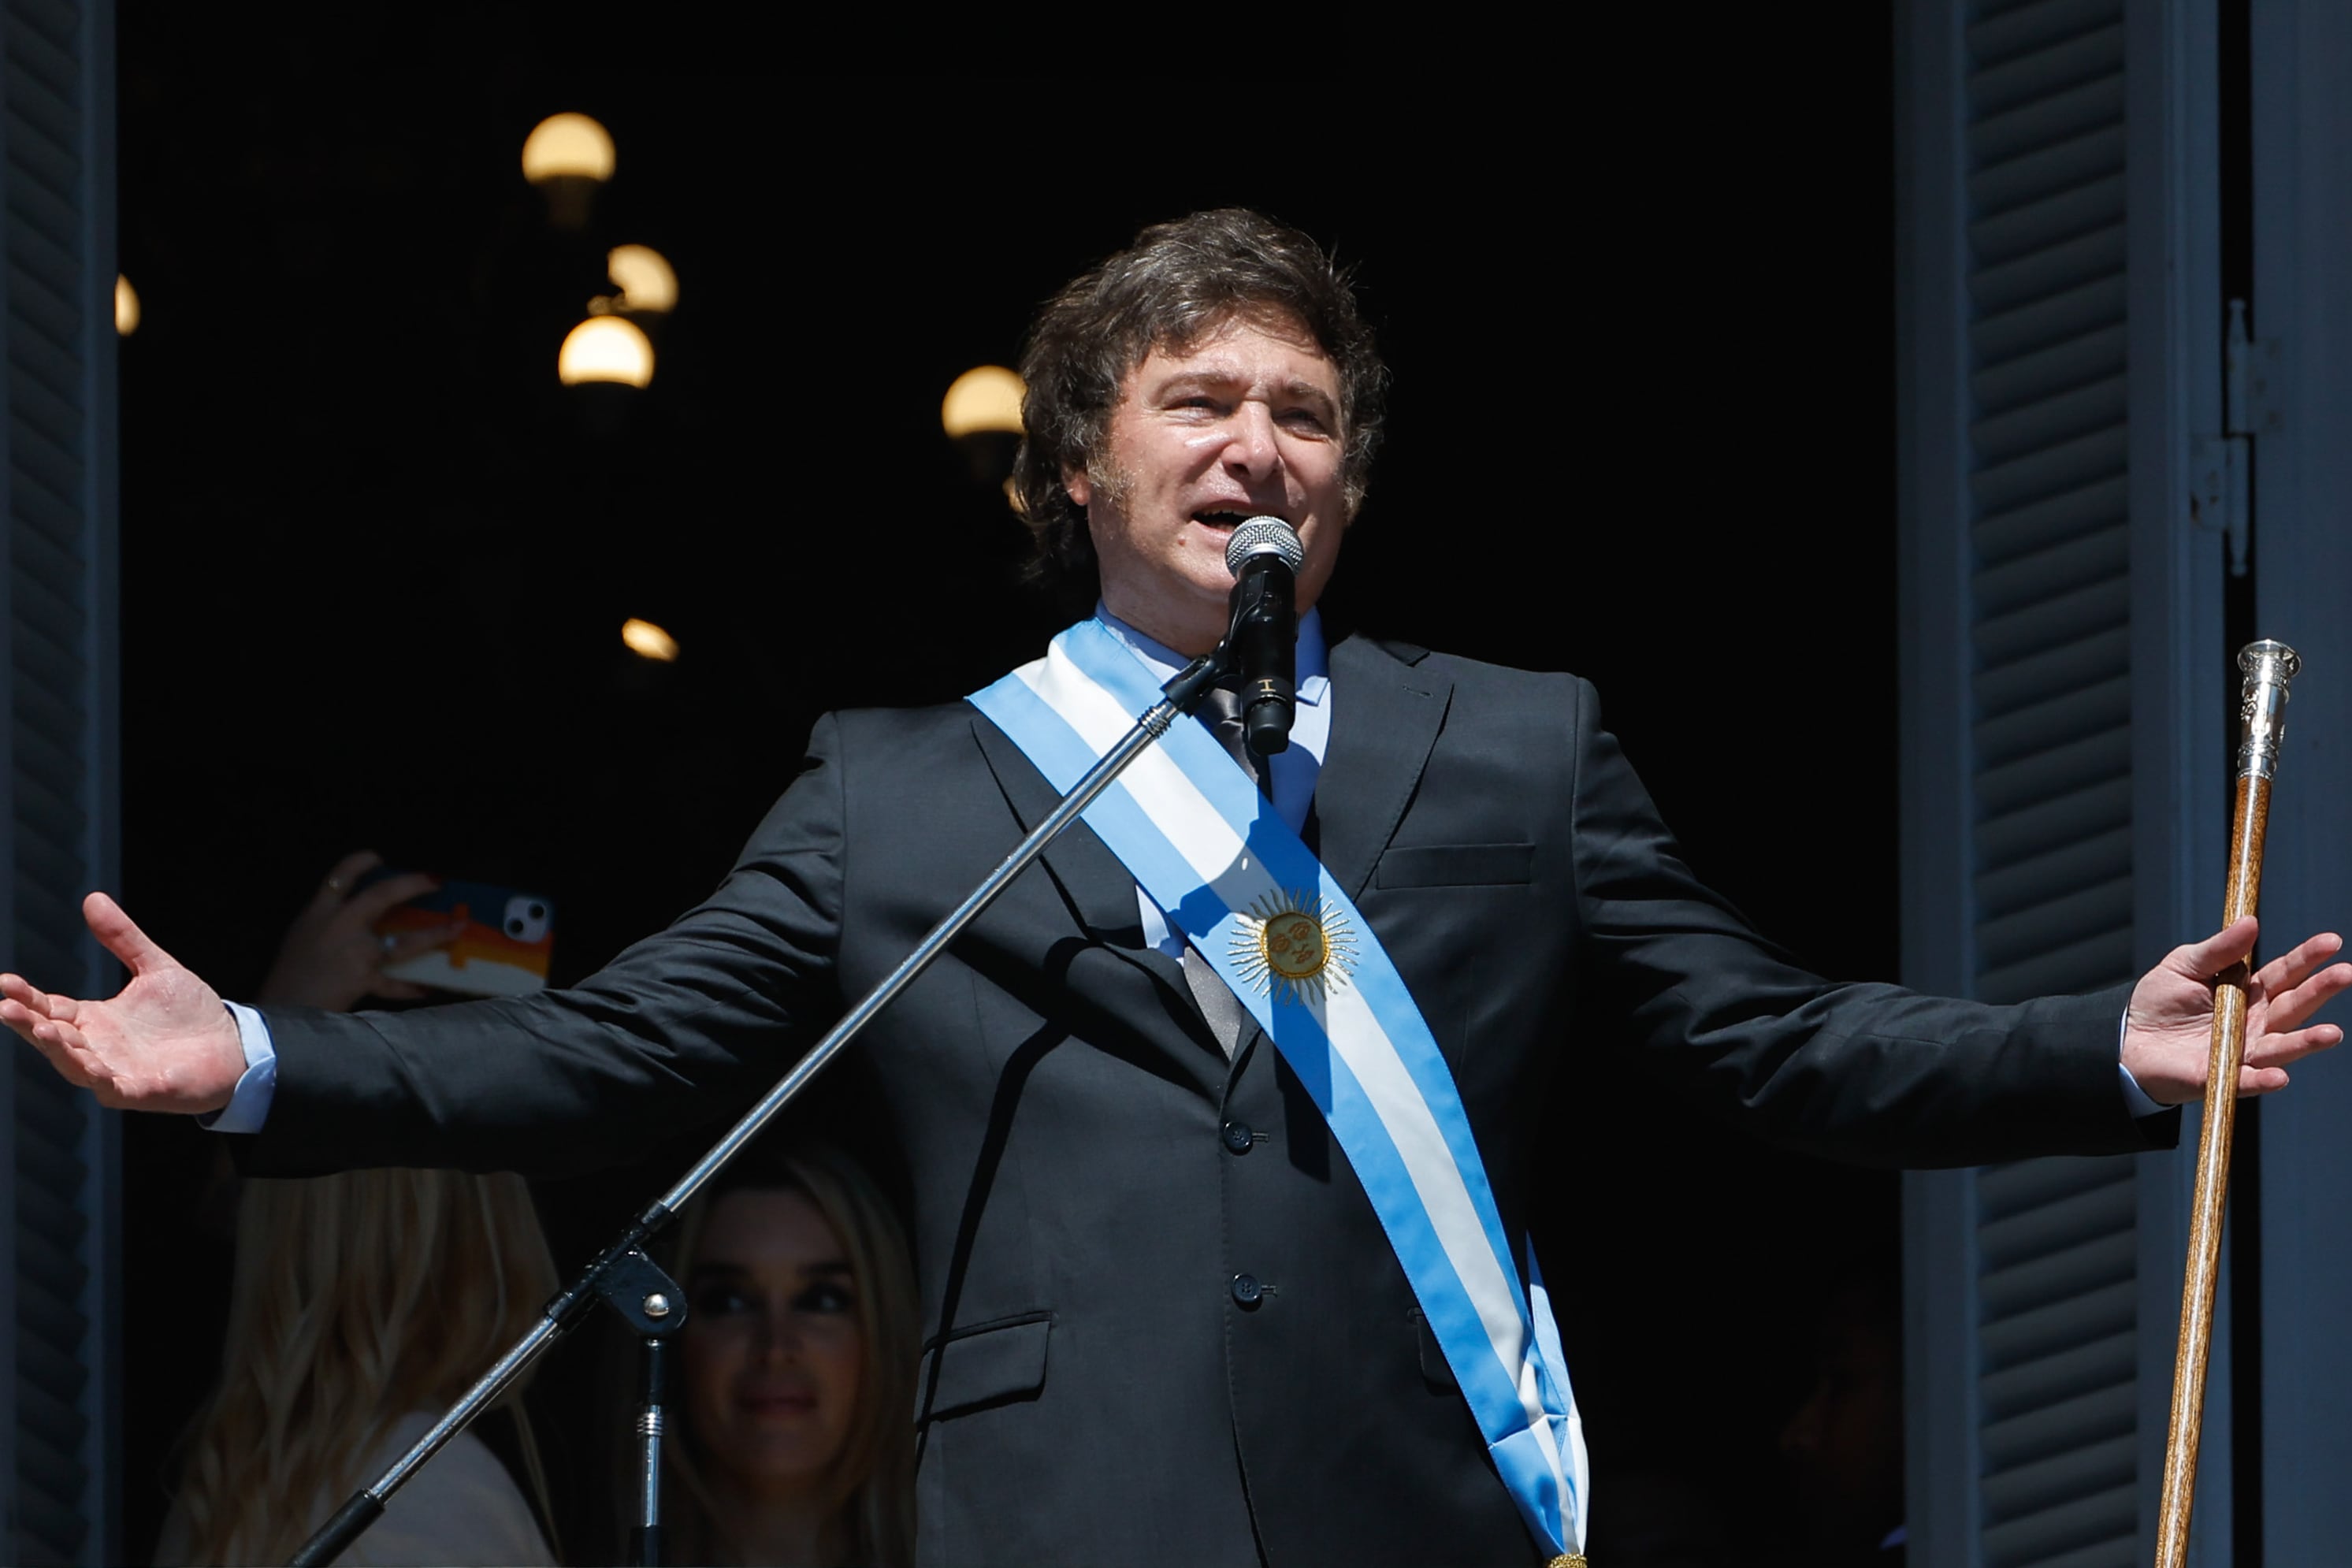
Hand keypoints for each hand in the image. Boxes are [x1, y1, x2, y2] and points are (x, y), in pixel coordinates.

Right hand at [0, 892, 246, 1112]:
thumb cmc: (190, 1013)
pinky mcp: (141, 1091)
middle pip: (51, 1037)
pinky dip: (99, 1077)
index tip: (4, 981)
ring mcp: (116, 1072)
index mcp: (94, 1020)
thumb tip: (93, 897)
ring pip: (74, 1065)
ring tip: (41, 1028)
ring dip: (57, 1049)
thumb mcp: (154, 969)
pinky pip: (113, 1087)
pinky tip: (92, 1066)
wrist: (234, 1046)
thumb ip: (123, 939)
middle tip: (6, 1006)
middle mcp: (96, 1048)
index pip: (49, 1007)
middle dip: (27, 1022)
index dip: (26, 997)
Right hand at [255, 850, 463, 1010]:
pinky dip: (411, 987)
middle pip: (382, 895)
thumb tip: (355, 912)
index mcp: (319, 912)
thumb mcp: (301, 936)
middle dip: (412, 884)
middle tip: (436, 880)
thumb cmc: (287, 974)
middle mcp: (339, 926)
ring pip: (404, 941)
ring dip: (435, 935)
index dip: (362, 862)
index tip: (380, 857)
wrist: (280, 1009)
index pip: (340, 875)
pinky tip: (428, 987)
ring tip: (457, 928)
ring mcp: (355, 953)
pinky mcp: (364, 979)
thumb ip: (326, 921)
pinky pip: (395, 984)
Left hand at [2121, 918, 2351, 1103]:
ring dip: (2306, 1042)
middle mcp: (2254, 1022)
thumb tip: (2250, 922)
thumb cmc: (2159, 1001)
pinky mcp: (2222, 1076)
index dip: (2308, 958)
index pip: (2284, 973)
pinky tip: (2280, 1076)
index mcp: (2247, 991)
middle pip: (2293, 1006)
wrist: (2127, 1040)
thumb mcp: (2184, 965)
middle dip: (2320, 990)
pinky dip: (2263, 1079)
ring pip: (2281, 1046)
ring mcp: (2242, 1050)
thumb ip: (2218, 950)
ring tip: (2332, 1033)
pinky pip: (2247, 1080)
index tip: (2332, 942)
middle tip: (2345, 973)